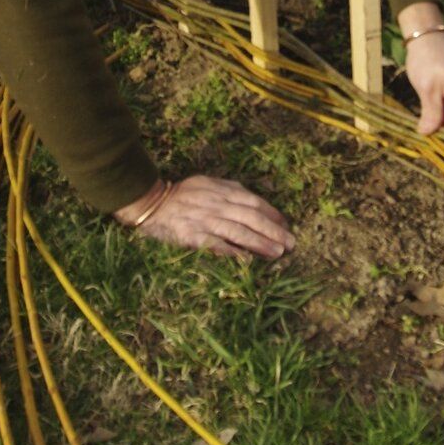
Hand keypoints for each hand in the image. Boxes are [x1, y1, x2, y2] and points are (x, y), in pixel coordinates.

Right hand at [115, 174, 294, 259]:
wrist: (151, 204)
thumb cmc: (181, 194)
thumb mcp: (207, 183)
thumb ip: (228, 190)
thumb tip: (252, 201)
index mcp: (222, 190)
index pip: (254, 202)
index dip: (273, 214)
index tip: (286, 225)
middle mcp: (217, 205)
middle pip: (252, 218)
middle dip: (274, 231)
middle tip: (291, 244)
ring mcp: (206, 221)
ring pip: (240, 232)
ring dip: (261, 243)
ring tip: (278, 253)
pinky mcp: (194, 237)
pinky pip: (219, 246)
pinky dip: (235, 253)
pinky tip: (249, 261)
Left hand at [399, 2, 443, 136]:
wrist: (426, 36)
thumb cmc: (428, 58)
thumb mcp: (427, 88)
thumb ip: (431, 113)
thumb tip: (428, 133)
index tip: (443, 137)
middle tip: (430, 107)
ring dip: (441, 114)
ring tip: (431, 95)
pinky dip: (441, 107)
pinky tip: (433, 94)